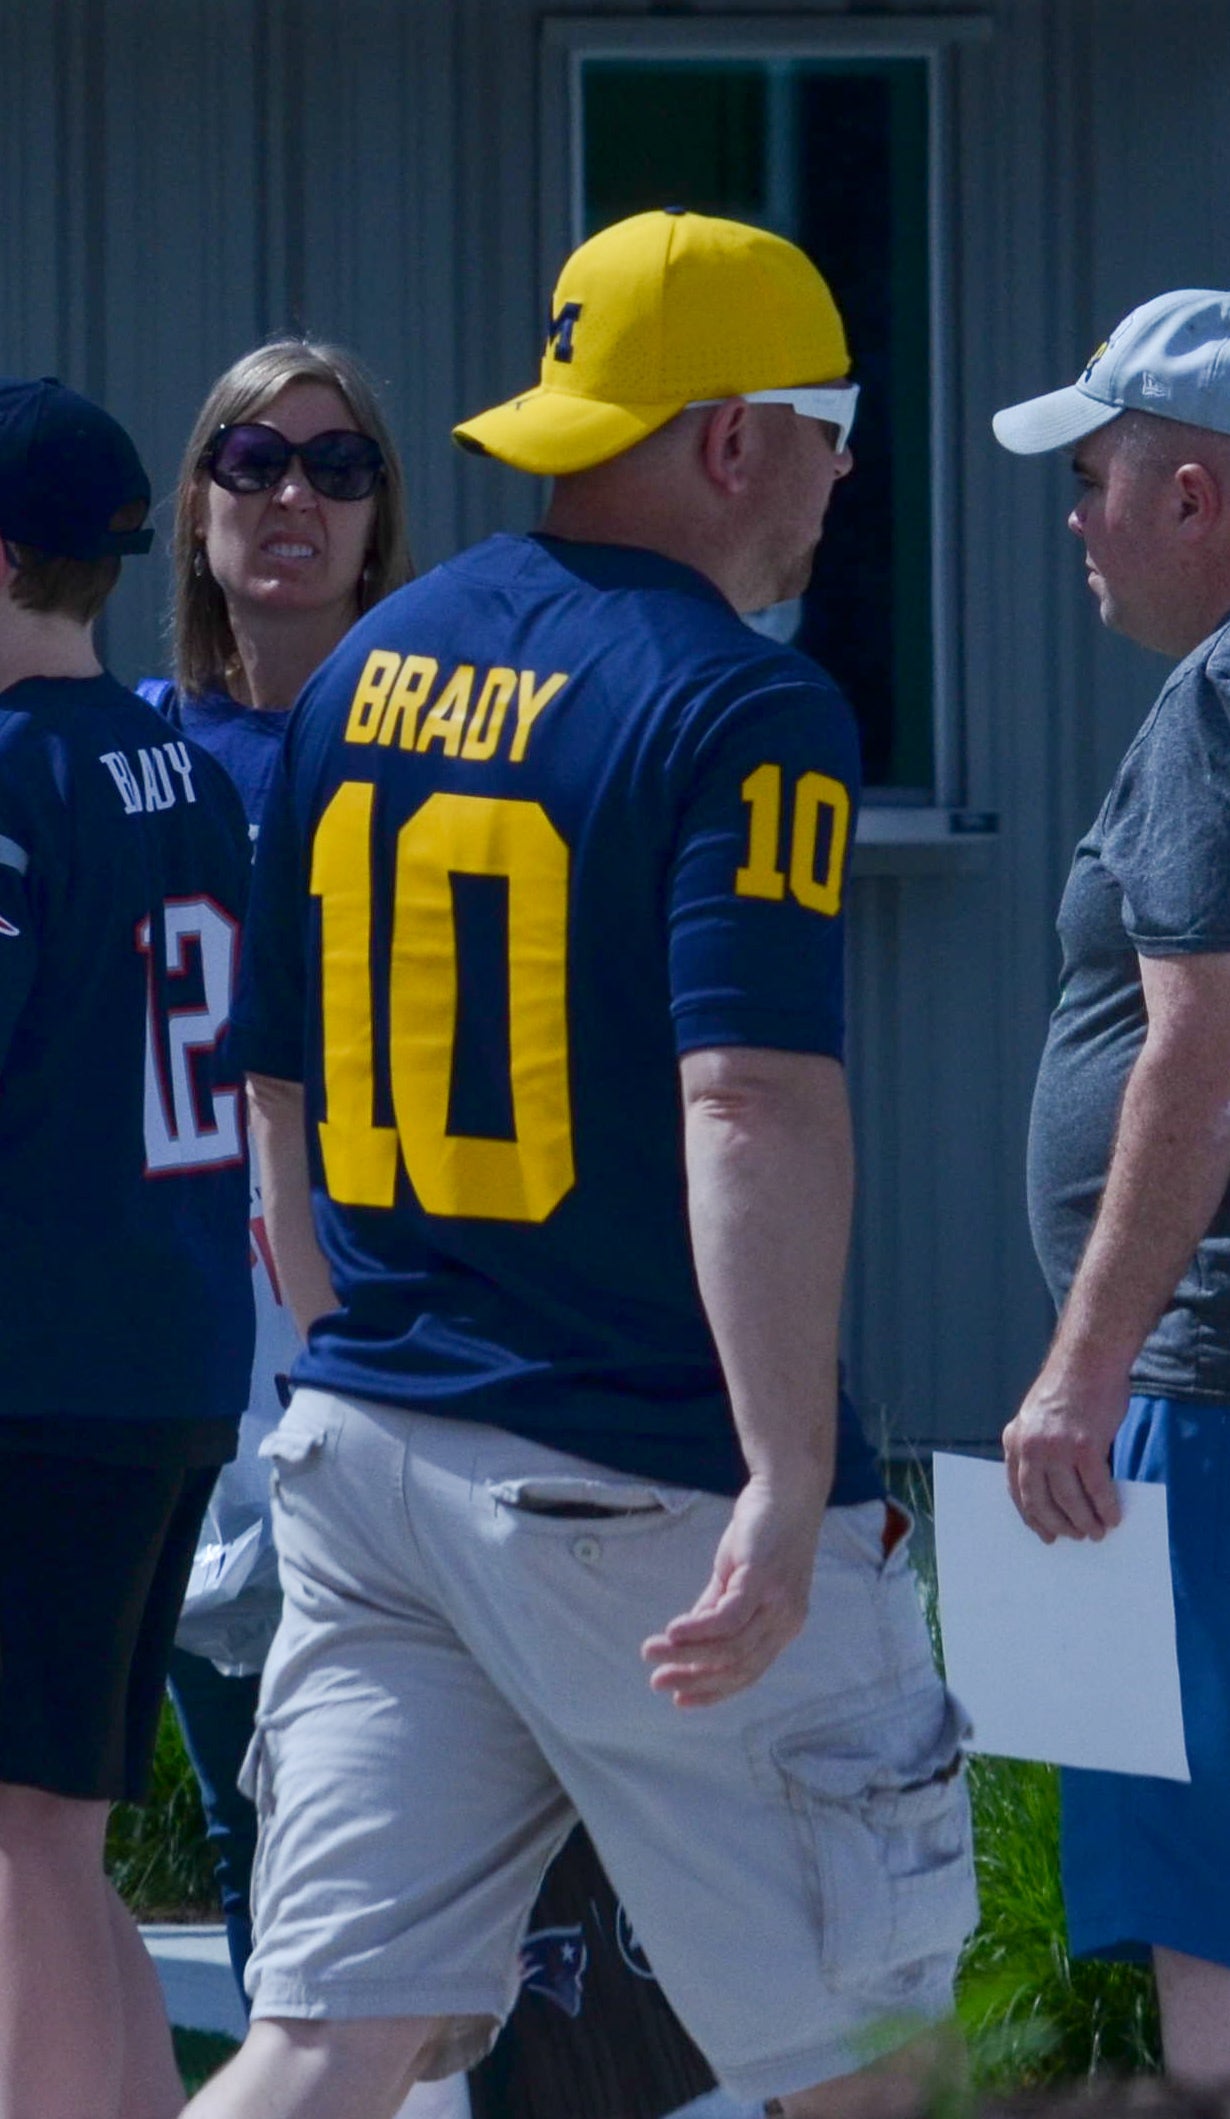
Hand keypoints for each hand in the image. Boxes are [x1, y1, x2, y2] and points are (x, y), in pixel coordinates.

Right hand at [641, 1472, 824, 1706]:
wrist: (788, 1490)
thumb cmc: (764, 1532)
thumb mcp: (738, 1578)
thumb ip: (716, 1607)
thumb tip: (687, 1639)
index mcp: (782, 1628)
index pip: (747, 1674)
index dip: (712, 1691)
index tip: (680, 1699)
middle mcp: (785, 1623)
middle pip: (738, 1668)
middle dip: (695, 1680)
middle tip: (658, 1682)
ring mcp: (777, 1603)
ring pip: (731, 1648)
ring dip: (687, 1655)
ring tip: (653, 1652)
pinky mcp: (763, 1580)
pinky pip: (729, 1618)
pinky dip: (698, 1629)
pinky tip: (672, 1632)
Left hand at [1002, 1364, 1125, 1542]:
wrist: (1088, 1358)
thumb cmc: (1069, 1386)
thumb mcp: (1037, 1416)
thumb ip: (1040, 1447)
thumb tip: (1057, 1489)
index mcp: (1014, 1439)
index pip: (1018, 1490)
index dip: (1033, 1516)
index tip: (1046, 1533)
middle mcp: (1031, 1446)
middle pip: (1041, 1500)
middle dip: (1058, 1524)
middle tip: (1075, 1537)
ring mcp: (1057, 1447)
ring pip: (1069, 1500)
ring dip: (1084, 1521)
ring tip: (1097, 1532)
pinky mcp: (1086, 1446)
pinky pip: (1096, 1488)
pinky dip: (1106, 1507)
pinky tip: (1113, 1516)